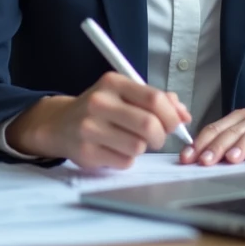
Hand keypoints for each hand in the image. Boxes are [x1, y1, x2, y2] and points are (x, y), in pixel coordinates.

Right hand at [5, 72, 191, 169]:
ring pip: (138, 146)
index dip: (171, 115)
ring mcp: (91, 128)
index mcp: (113, 82)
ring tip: (130, 141)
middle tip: (157, 137)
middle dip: (161, 136)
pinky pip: (124, 162)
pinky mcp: (87, 152)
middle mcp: (99, 102)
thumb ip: (156, 99)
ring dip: (141, 148)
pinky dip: (127, 159)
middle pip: (149, 125)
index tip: (174, 123)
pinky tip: (115, 150)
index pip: (154, 99)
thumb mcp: (124, 93)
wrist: (60, 124)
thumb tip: (184, 114)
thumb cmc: (100, 109)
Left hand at [179, 102, 244, 166]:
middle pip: (233, 132)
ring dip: (243, 146)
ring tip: (232, 159)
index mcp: (242, 117)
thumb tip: (201, 157)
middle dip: (217, 146)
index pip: (216, 128)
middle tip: (205, 161)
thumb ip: (228, 142)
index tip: (188, 157)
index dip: (200, 142)